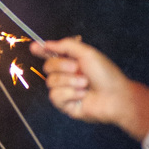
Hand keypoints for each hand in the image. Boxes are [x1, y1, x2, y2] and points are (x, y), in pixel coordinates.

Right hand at [30, 38, 148, 138]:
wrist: (115, 96)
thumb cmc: (105, 74)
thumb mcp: (86, 53)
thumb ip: (65, 46)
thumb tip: (45, 44)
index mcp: (71, 61)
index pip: (51, 55)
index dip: (41, 51)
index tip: (33, 47)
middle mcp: (66, 75)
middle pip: (47, 67)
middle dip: (62, 66)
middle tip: (78, 68)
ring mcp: (65, 90)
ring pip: (51, 83)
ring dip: (70, 82)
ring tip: (85, 84)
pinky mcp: (65, 105)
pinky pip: (55, 96)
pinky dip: (70, 94)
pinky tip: (82, 95)